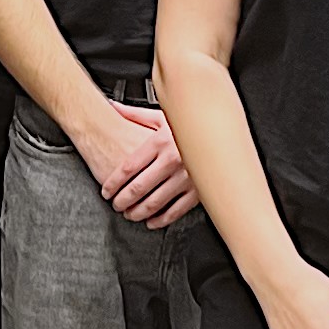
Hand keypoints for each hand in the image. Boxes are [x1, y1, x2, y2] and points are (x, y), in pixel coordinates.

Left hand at [75, 99, 197, 231]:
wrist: (221, 132)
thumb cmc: (190, 125)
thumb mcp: (163, 116)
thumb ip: (136, 115)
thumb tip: (113, 107)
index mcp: (161, 141)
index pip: (128, 167)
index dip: (113, 183)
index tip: (106, 190)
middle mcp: (173, 159)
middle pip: (138, 187)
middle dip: (122, 200)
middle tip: (115, 204)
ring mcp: (187, 176)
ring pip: (155, 202)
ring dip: (138, 212)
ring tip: (129, 214)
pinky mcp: (199, 189)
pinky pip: (176, 210)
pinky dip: (161, 219)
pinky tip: (152, 220)